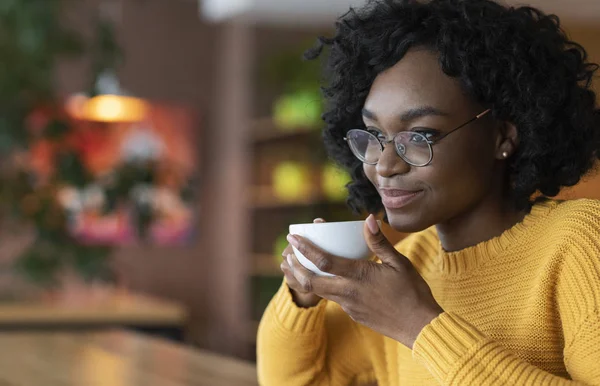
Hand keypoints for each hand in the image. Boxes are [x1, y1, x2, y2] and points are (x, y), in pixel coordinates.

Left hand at [285, 214, 443, 347]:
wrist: (419, 326)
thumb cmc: (413, 292)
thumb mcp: (399, 263)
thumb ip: (380, 243)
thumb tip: (369, 219)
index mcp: (360, 276)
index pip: (324, 261)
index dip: (305, 249)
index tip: (293, 239)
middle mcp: (349, 292)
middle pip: (311, 280)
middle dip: (294, 267)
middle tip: (286, 254)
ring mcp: (349, 305)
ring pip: (318, 291)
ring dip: (302, 278)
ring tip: (292, 266)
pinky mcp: (352, 314)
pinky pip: (331, 298)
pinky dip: (319, 287)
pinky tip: (320, 279)